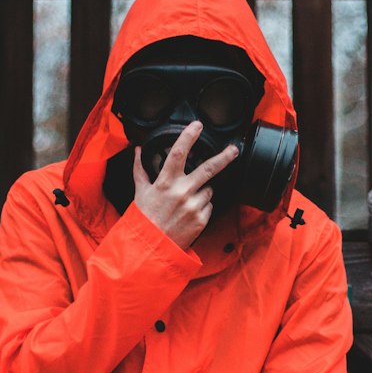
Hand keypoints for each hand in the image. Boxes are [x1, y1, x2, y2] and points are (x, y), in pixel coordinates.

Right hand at [133, 122, 238, 249]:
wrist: (152, 247)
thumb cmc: (145, 218)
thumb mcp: (140, 191)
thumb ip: (140, 169)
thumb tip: (138, 151)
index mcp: (165, 182)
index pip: (179, 153)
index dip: (189, 136)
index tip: (198, 125)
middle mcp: (182, 192)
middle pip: (209, 168)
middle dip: (224, 157)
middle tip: (234, 150)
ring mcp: (193, 206)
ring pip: (209, 189)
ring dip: (203, 190)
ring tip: (187, 201)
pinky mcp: (201, 219)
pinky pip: (209, 205)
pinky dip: (203, 205)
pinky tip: (190, 212)